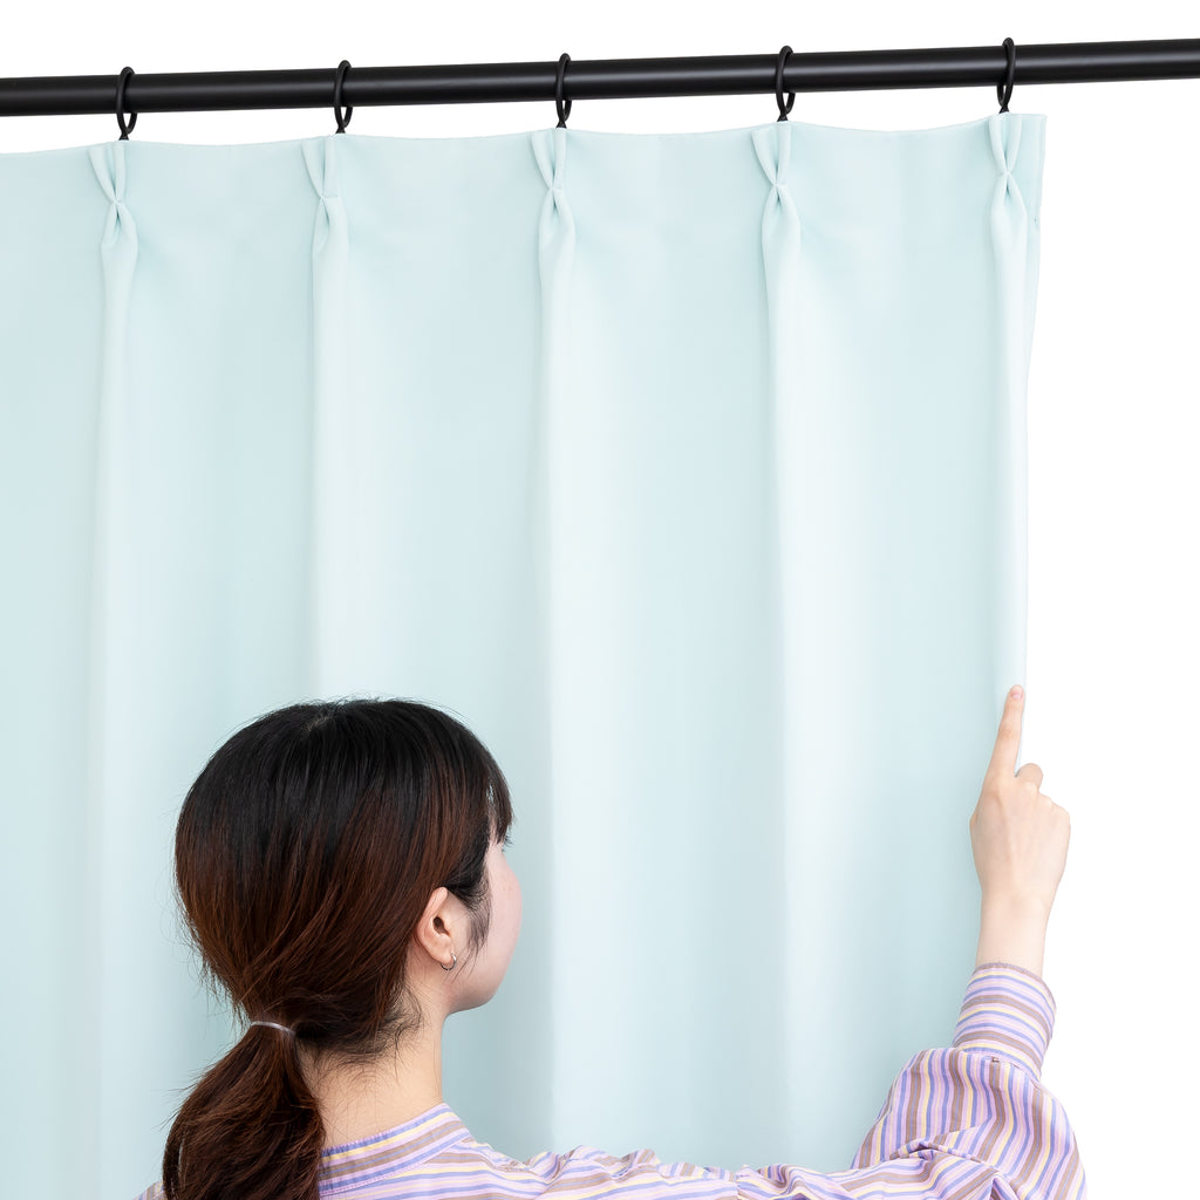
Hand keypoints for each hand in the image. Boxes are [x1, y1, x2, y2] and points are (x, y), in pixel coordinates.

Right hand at [969, 686, 1071, 915]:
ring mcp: (1045, 804)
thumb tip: (1009, 791)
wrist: (1015, 892)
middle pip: (1030, 773)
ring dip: (1038, 814)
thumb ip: (993, 797)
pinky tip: (1040, 846)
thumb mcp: (978, 823)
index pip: (1005, 741)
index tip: (1018, 691)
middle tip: (1019, 818)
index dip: (1012, 713)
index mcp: (994, 788)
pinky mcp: (1063, 818)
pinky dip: (1050, 827)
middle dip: (1026, 788)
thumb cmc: (992, 860)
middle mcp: (1021, 790)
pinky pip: (1056, 814)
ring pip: (1043, 798)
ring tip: (1028, 841)